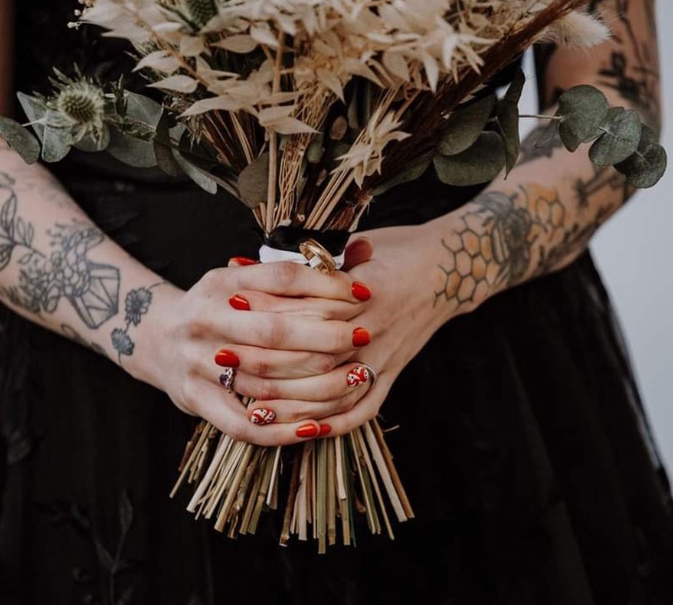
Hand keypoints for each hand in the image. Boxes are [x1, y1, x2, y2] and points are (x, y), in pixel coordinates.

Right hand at [126, 260, 374, 445]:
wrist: (156, 339)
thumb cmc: (219, 307)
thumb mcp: (246, 277)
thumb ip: (300, 269)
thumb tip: (366, 250)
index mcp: (222, 282)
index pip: (281, 278)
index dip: (326, 285)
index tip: (362, 294)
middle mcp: (206, 319)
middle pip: (274, 329)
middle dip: (326, 335)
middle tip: (363, 336)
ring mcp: (197, 361)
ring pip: (263, 378)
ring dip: (314, 383)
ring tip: (355, 380)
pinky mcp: (194, 399)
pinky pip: (240, 422)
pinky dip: (279, 428)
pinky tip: (315, 427)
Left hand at [241, 221, 456, 435]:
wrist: (450, 267)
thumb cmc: (397, 248)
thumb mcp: (354, 241)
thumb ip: (309, 259)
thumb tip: (248, 262)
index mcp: (360, 288)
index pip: (305, 308)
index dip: (265, 312)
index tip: (230, 308)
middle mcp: (371, 326)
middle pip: (311, 355)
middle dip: (264, 362)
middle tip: (223, 361)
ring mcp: (384, 354)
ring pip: (332, 390)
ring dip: (291, 402)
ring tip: (251, 406)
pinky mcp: (394, 372)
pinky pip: (363, 407)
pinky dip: (333, 422)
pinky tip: (303, 430)